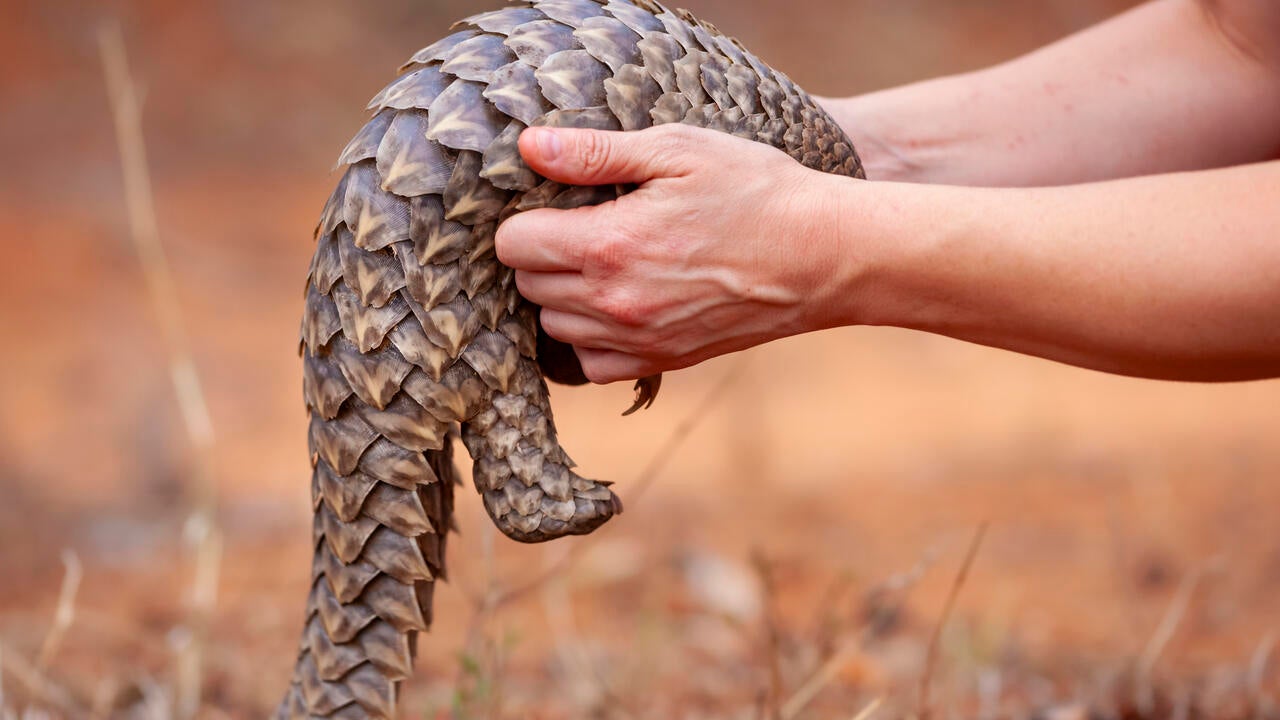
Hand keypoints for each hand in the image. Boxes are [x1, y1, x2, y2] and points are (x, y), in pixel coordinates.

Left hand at [495, 124, 844, 383]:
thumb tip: (530, 147)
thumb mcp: (679, 150)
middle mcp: (614, 302)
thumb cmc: (757, 192)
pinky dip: (590, 339)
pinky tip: (616, 305)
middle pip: (528, 287)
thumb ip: (596, 153)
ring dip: (562, 297)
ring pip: (553, 328)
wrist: (823, 256)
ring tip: (600, 263)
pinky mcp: (662, 361)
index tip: (554, 204)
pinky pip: (591, 365)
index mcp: (609, 244)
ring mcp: (638, 339)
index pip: (514, 245)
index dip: (526, 219)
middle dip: (542, 255)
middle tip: (579, 227)